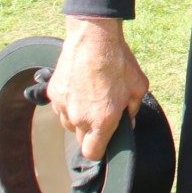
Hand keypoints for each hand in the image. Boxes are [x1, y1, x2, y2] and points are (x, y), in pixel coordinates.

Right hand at [46, 17, 148, 160]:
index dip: (100, 150)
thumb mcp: (139, 86)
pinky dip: (69, 102)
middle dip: (91, 131)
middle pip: (81, 139)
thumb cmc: (119, 61)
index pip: (93, 154)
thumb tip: (128, 121)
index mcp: (102, 121)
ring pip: (69, 123)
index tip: (105, 141)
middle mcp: (80, 119)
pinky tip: (80, 86)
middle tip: (101, 112)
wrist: (94, 38)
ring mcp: (63, 107)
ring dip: (78, 117)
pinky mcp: (53, 94)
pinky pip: (60, 107)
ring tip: (91, 96)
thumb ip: (133, 109)